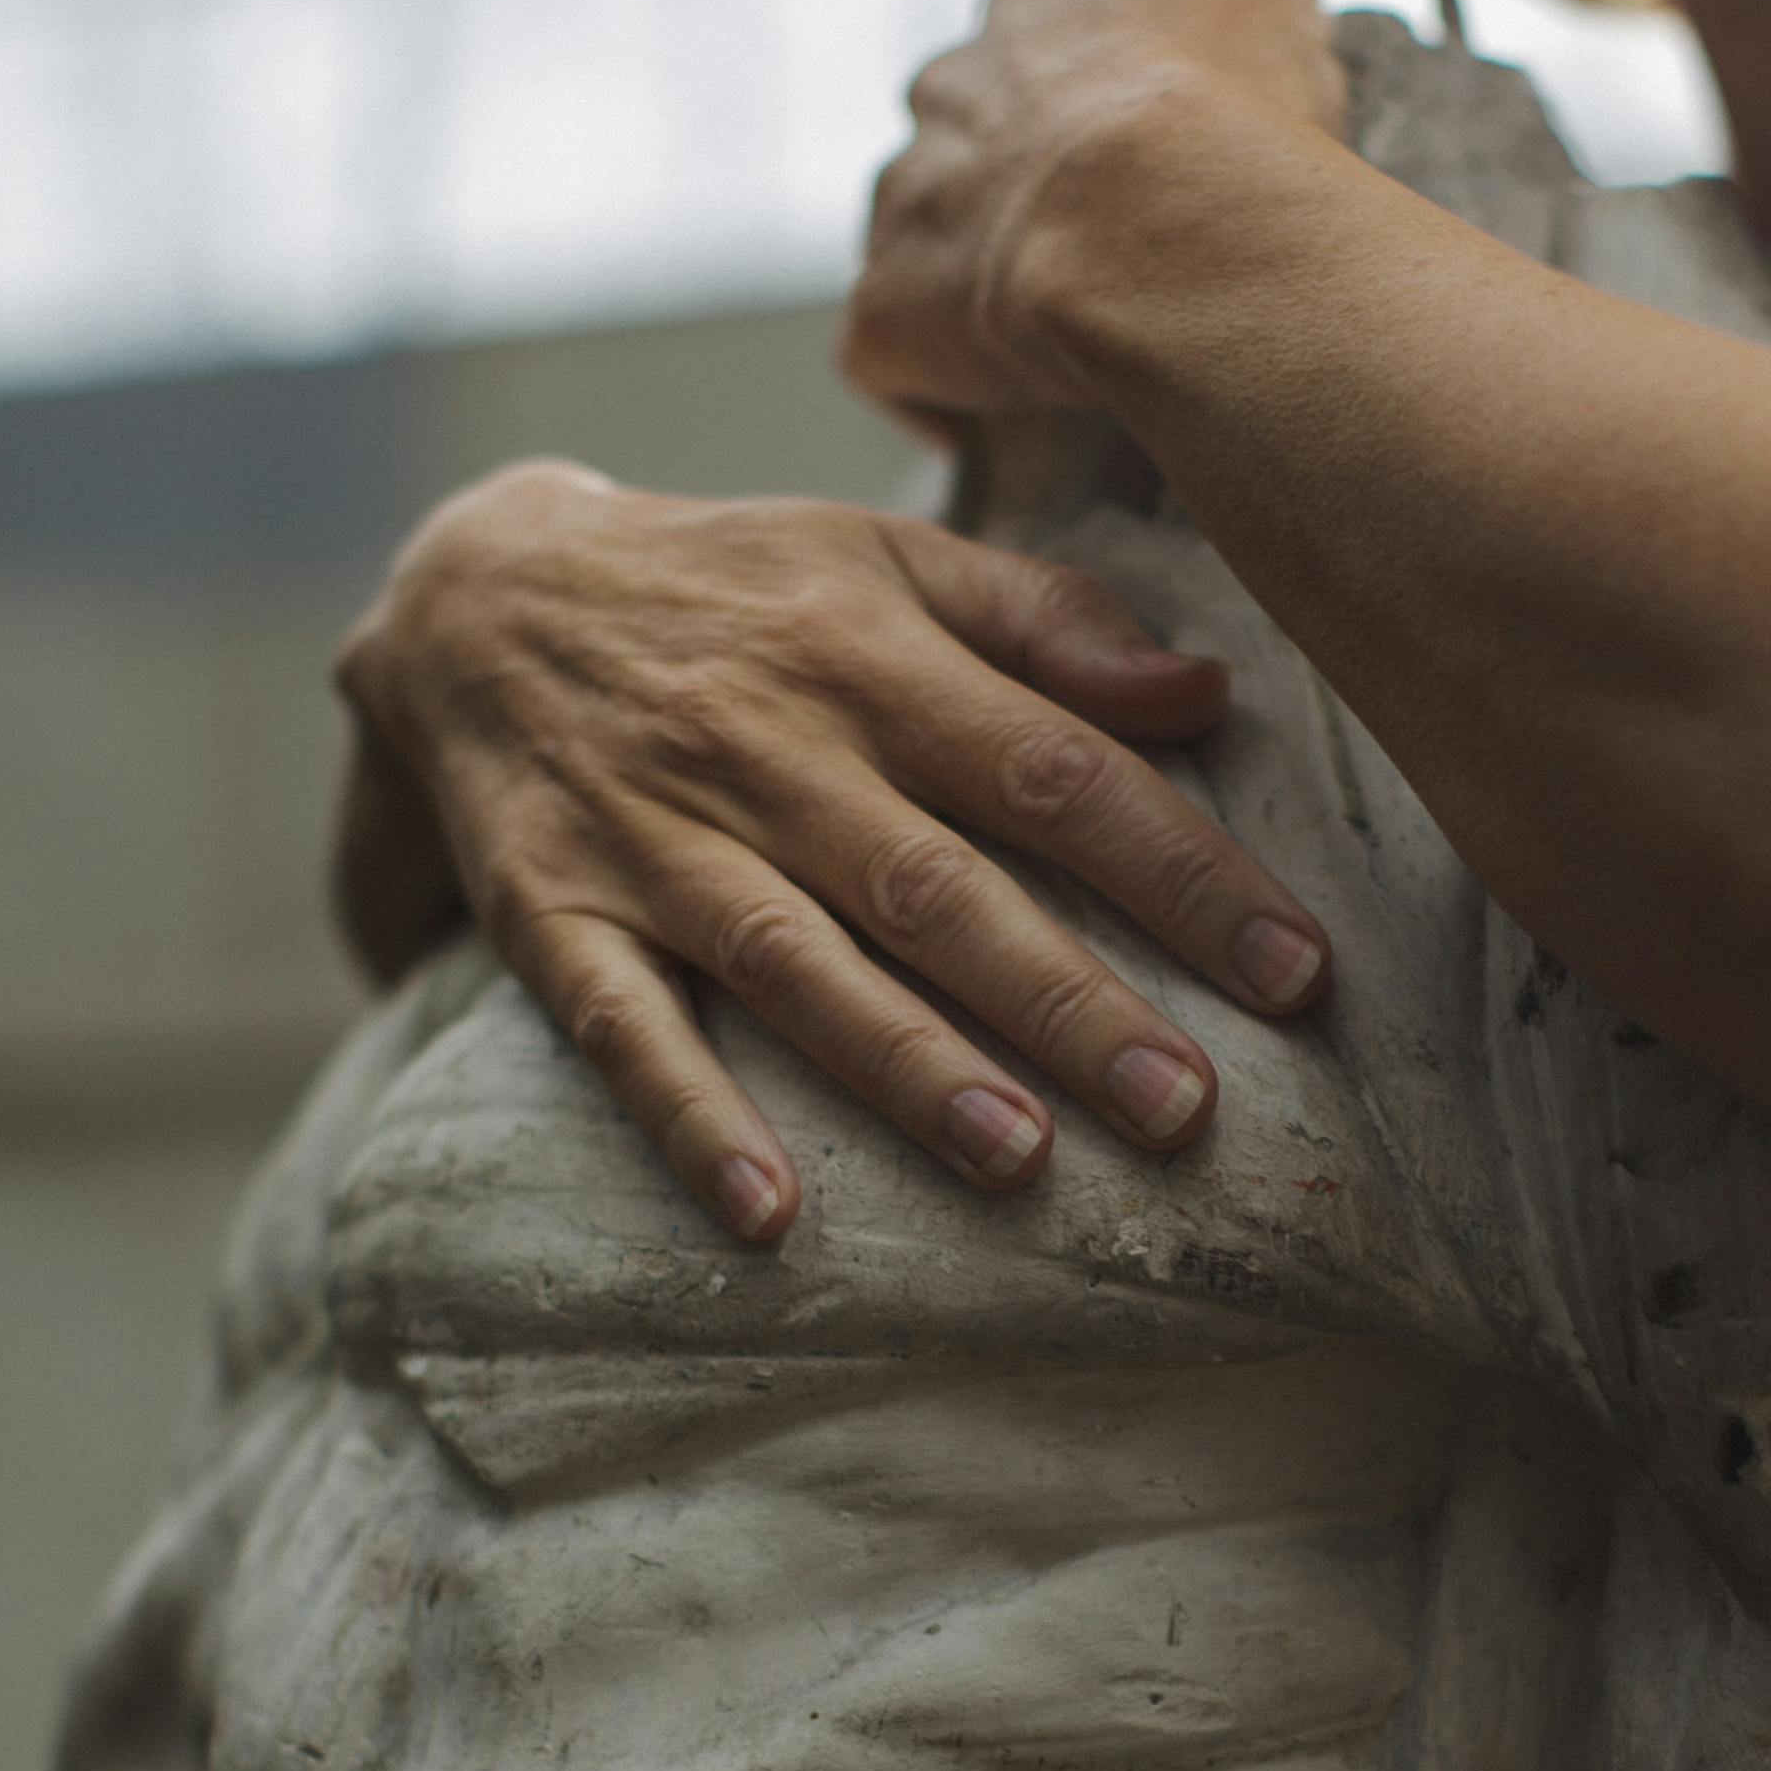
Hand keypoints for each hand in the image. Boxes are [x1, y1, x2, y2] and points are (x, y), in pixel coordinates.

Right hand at [333, 461, 1331, 1241]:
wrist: (475, 592)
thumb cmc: (735, 585)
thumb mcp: (882, 556)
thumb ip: (1045, 619)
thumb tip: (1207, 695)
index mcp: (873, 659)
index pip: (1055, 771)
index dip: (1180, 871)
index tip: (1295, 972)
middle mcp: (774, 752)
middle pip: (939, 886)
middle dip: (1067, 999)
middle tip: (1184, 1107)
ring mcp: (661, 844)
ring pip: (799, 964)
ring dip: (906, 1064)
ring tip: (1016, 1155)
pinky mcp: (559, 917)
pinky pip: (624, 1031)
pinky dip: (693, 1120)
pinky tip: (770, 1214)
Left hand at [843, 0, 1377, 422]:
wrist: (1169, 232)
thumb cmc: (1232, 113)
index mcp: (1029, 16)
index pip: (1039, 55)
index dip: (1092, 118)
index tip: (1154, 168)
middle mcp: (943, 97)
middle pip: (966, 147)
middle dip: (1020, 199)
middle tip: (1114, 263)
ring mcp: (903, 210)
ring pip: (923, 245)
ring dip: (973, 289)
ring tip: (1067, 339)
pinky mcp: (881, 316)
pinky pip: (887, 354)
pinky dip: (932, 379)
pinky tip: (999, 403)